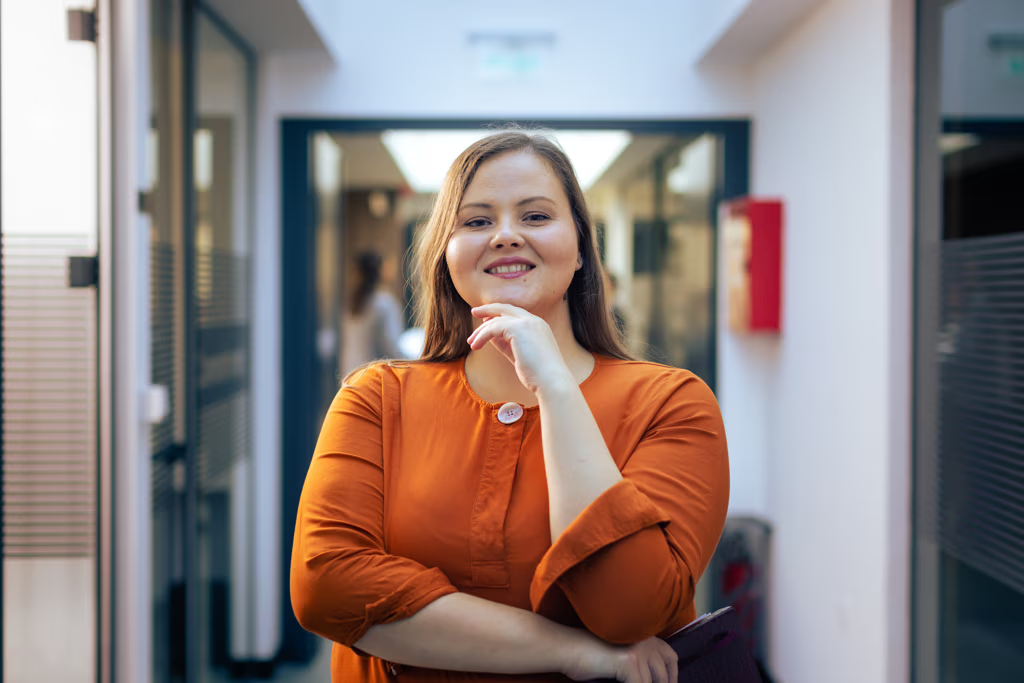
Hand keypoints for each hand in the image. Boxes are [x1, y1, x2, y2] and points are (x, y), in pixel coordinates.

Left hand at [467, 303, 572, 393]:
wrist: (551, 381)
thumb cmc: (538, 375)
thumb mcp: (519, 355)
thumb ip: (506, 344)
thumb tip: (490, 336)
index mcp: (538, 326)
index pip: (515, 314)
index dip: (499, 315)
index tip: (485, 321)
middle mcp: (534, 321)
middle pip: (506, 308)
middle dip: (489, 309)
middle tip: (474, 312)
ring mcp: (527, 323)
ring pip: (497, 319)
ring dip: (482, 331)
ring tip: (471, 342)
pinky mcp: (518, 328)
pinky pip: (493, 328)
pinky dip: (482, 336)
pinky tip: (475, 346)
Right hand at [562, 631, 678, 682]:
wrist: (567, 649)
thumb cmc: (589, 657)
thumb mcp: (619, 659)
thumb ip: (638, 666)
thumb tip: (653, 681)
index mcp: (644, 636)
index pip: (670, 657)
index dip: (672, 675)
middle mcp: (645, 640)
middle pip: (665, 674)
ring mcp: (638, 650)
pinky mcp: (629, 662)